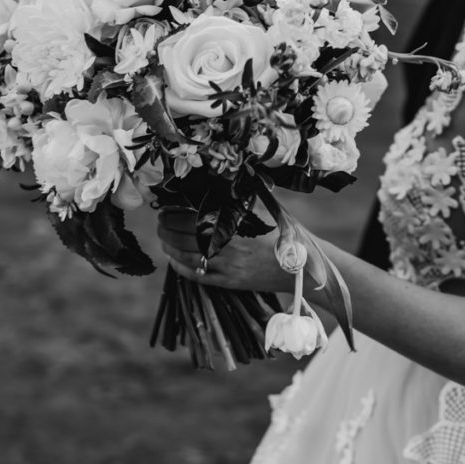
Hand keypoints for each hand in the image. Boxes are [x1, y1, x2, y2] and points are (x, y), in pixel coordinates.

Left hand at [158, 208, 292, 293]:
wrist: (304, 266)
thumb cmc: (286, 233)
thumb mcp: (265, 208)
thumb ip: (240, 197)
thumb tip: (217, 181)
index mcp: (234, 223)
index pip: (191, 216)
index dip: (173, 213)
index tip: (165, 208)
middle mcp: (227, 244)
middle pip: (184, 237)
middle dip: (166, 230)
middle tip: (160, 223)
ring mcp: (227, 266)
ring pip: (186, 257)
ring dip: (169, 248)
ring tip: (164, 240)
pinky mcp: (230, 282)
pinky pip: (197, 276)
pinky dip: (182, 267)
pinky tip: (175, 261)